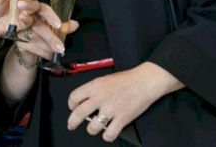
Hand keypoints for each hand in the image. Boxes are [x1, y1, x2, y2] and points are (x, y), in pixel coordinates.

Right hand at [15, 15, 78, 62]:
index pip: (44, 9)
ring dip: (48, 47)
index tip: (59, 25)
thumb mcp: (53, 26)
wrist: (28, 45)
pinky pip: (32, 47)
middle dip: (51, 38)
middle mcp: (27, 16)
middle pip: (39, 27)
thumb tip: (75, 24)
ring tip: (57, 51)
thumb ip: (64, 25)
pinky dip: (43, 52)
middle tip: (61, 48)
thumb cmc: (42, 30)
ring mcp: (20, 28)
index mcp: (37, 9)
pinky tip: (49, 55)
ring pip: (35, 39)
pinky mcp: (17, 39)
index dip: (51, 17)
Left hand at [67, 62, 181, 141]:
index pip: (74, 97)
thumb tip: (85, 101)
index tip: (73, 108)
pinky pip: (109, 134)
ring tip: (95, 127)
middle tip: (71, 125)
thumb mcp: (104, 79)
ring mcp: (111, 109)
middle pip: (79, 113)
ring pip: (93, 127)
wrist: (144, 82)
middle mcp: (100, 98)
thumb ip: (94, 90)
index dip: (71, 104)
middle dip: (72, 122)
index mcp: (95, 86)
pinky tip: (108, 133)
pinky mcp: (122, 119)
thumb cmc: (126, 80)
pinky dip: (107, 136)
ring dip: (92, 129)